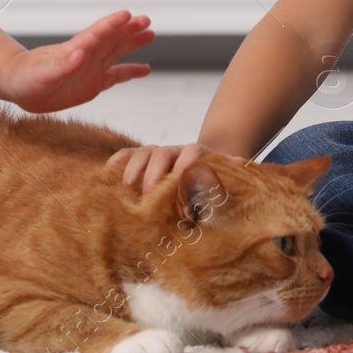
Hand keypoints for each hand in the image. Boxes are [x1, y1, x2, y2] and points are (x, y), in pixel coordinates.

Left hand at [7, 9, 154, 112]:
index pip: (96, 34)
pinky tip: (144, 69)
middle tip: (145, 20)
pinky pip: (116, 76)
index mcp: (73, 50)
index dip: (112, 24)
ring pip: (116, 52)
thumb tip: (79, 55)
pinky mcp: (92, 83)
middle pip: (111, 39)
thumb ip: (62, 65)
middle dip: (128, 29)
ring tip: (150, 34)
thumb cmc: (25, 77)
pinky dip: (130, 72)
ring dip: (132, 43)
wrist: (18, 85)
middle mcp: (86, 56)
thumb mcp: (41, 73)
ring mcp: (90, 68)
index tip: (127, 15)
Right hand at [107, 142, 245, 194]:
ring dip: (135, 168)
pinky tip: (109, 173)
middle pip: (163, 153)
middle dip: (155, 175)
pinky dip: (119, 160)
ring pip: (145, 152)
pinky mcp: (143, 158)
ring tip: (127, 187)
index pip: (192, 154)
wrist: (203, 172)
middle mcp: (177, 151)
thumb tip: (242, 164)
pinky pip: (128, 153)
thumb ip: (232, 177)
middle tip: (149, 198)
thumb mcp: (224, 183)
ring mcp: (159, 153)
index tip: (182, 201)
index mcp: (199, 156)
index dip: (185, 173)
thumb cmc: (213, 186)